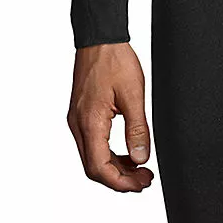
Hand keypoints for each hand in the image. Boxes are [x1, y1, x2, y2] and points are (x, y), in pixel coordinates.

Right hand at [67, 42, 154, 191]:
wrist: (99, 39)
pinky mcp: (81, 116)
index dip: (121, 183)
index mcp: (90, 122)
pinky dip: (109, 154)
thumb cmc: (114, 61)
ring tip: (140, 169)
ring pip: (92, 158)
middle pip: (94, 168)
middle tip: (145, 179)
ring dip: (115, 168)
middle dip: (120, 179)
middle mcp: (78, 125)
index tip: (141, 183)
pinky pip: (92, 144)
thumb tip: (141, 158)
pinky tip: (127, 153)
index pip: (99, 168)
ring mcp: (77, 121)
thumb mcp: (133, 95)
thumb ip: (138, 130)